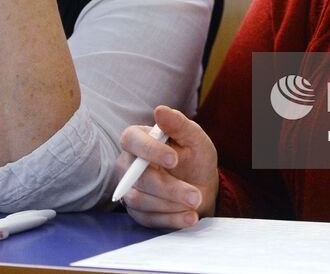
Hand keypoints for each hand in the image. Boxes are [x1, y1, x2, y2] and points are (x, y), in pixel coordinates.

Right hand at [118, 106, 218, 227]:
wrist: (202, 186)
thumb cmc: (195, 156)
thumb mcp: (194, 138)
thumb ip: (178, 124)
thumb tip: (160, 110)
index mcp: (138, 138)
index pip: (131, 140)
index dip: (149, 150)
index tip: (174, 159)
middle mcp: (128, 164)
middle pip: (137, 177)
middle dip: (168, 187)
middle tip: (195, 195)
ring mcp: (130, 189)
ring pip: (140, 200)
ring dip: (171, 204)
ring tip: (196, 202)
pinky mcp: (137, 212)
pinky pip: (148, 218)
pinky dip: (171, 219)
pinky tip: (190, 217)